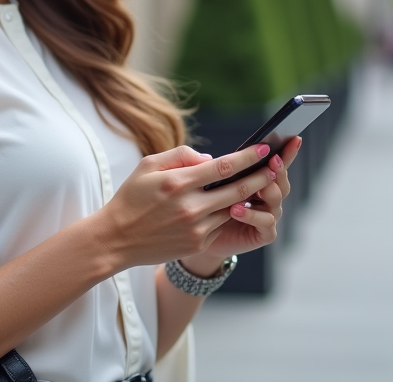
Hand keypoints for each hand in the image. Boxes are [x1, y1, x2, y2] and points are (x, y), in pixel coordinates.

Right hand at [92, 142, 285, 269]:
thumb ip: (180, 156)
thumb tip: (210, 159)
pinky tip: (228, 205)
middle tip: (276, 166)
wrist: (116, 239)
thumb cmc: (132, 197)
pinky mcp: (197, 244)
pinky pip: (220, 225)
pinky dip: (226, 214)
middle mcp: (191, 207)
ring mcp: (196, 228)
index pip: (223, 167)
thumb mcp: (148, 166)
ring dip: (247, 197)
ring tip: (259, 184)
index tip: (264, 149)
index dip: (247, 158)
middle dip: (260, 177)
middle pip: (237, 189)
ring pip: (232, 209)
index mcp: (179, 183)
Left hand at [179, 136, 302, 275]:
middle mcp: (267, 196)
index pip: (277, 162)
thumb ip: (208, 169)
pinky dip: (253, 215)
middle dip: (278, 169)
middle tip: (272, 160)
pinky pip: (266, 223)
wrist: (198, 237)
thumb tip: (208, 158)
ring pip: (276, 199)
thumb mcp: (206, 182)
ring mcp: (268, 214)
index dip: (287, 151)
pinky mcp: (263, 233)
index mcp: (258, 179)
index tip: (293, 138)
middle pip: (281, 180)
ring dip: (266, 190)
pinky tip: (236, 210)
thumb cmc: (203, 205)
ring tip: (252, 187)